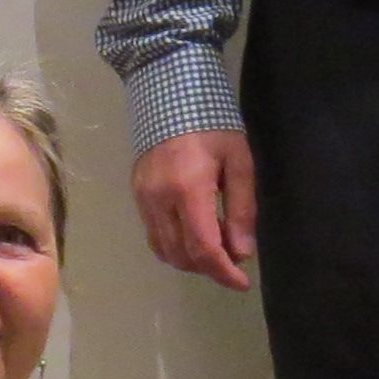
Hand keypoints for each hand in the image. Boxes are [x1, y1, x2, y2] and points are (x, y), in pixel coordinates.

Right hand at [132, 130, 256, 291]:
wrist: (169, 95)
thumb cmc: (212, 124)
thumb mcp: (238, 161)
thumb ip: (240, 208)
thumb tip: (241, 252)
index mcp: (187, 188)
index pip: (204, 247)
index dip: (224, 272)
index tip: (242, 283)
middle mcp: (158, 199)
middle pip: (182, 256)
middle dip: (210, 267)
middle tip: (233, 258)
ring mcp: (142, 198)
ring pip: (164, 251)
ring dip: (191, 260)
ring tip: (215, 246)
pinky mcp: (136, 195)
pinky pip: (154, 236)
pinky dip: (175, 246)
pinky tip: (193, 233)